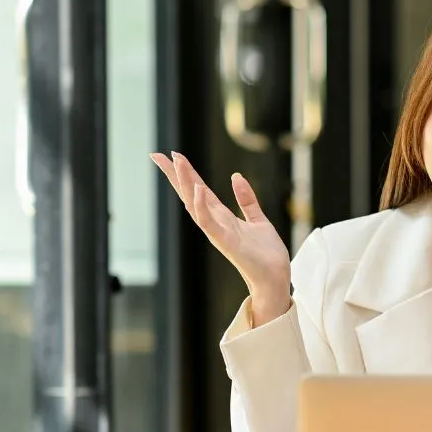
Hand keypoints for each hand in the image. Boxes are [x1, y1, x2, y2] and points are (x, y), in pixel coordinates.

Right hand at [151, 151, 291, 323]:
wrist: (275, 277)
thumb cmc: (265, 253)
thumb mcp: (258, 219)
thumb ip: (246, 199)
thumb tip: (236, 176)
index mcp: (222, 216)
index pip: (199, 190)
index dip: (186, 172)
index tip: (172, 154)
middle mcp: (216, 223)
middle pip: (190, 193)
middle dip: (175, 174)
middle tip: (156, 154)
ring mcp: (218, 232)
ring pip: (195, 204)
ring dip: (185, 183)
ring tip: (176, 161)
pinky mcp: (226, 242)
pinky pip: (208, 222)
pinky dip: (201, 206)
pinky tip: (196, 190)